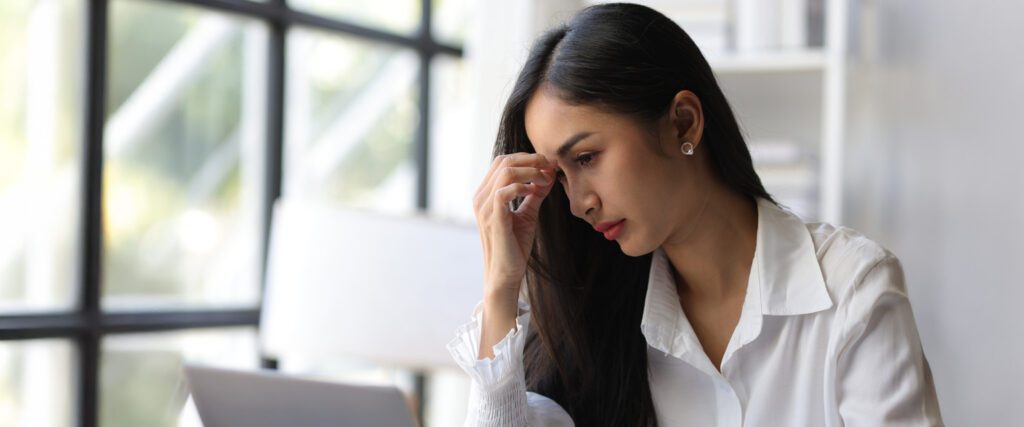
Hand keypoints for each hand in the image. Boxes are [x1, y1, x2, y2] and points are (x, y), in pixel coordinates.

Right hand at [473, 152, 557, 298]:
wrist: (507, 274)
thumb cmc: (515, 245)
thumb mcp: (528, 213)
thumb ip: (535, 193)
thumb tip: (549, 173)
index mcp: (486, 194)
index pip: (503, 161)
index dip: (527, 157)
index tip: (549, 163)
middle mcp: (481, 197)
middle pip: (504, 161)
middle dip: (531, 159)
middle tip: (550, 166)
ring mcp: (484, 208)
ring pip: (505, 172)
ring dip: (530, 171)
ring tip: (545, 179)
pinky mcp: (493, 219)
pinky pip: (504, 191)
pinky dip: (523, 187)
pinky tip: (534, 192)